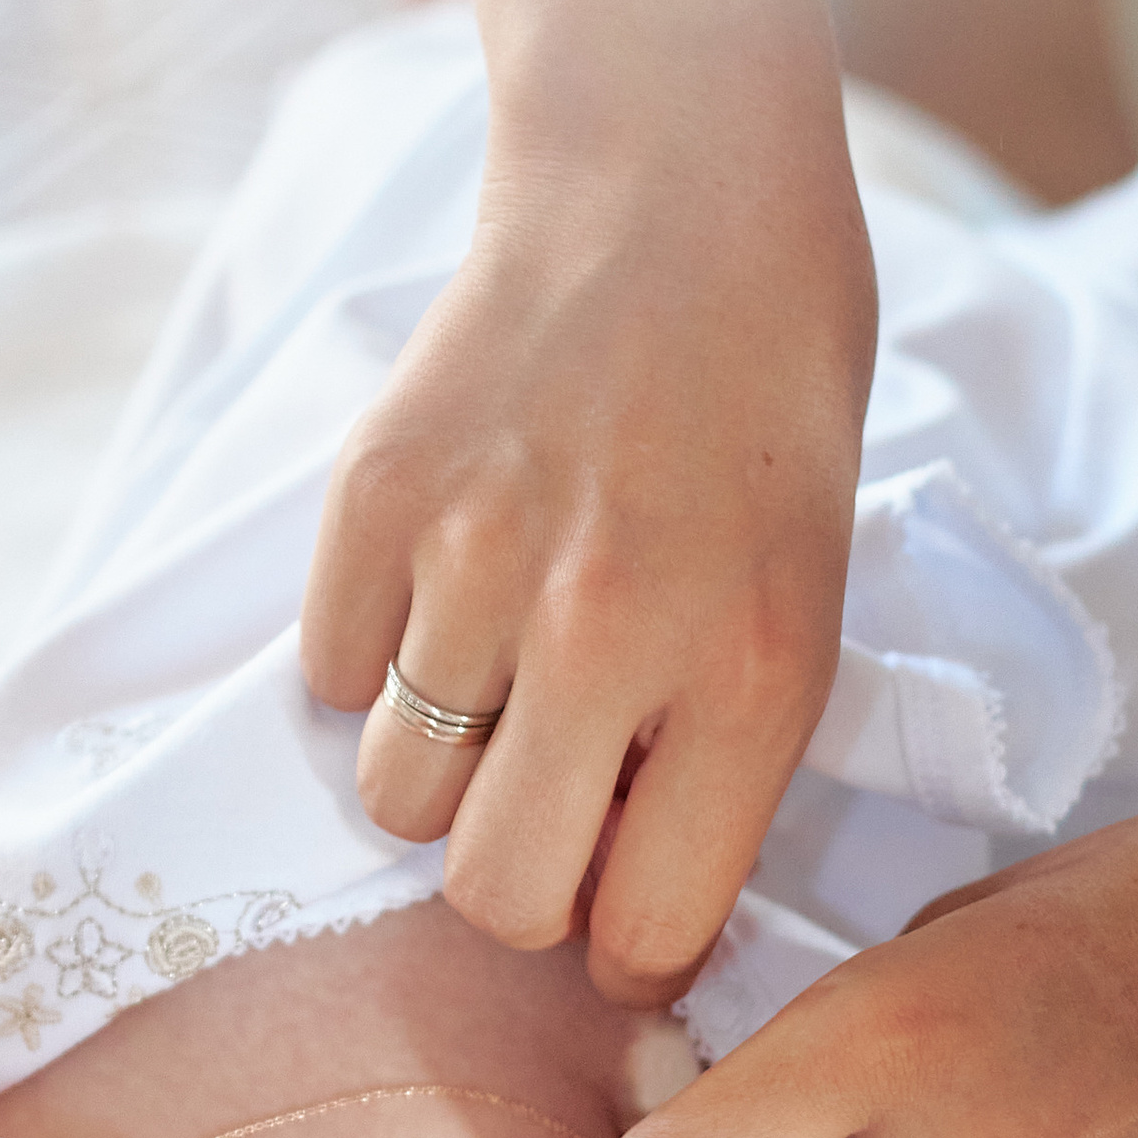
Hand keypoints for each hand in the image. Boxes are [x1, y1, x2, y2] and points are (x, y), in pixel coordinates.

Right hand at [302, 96, 872, 1005]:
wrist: (674, 190)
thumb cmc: (765, 405)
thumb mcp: (807, 597)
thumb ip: (719, 760)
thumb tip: (619, 913)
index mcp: (750, 672)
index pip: (643, 929)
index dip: (627, 947)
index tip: (623, 915)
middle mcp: (607, 634)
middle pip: (491, 896)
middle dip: (517, 885)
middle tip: (547, 808)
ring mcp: (475, 563)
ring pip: (394, 796)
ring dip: (441, 765)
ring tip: (497, 669)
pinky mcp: (373, 500)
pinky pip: (329, 674)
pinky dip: (373, 656)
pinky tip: (446, 576)